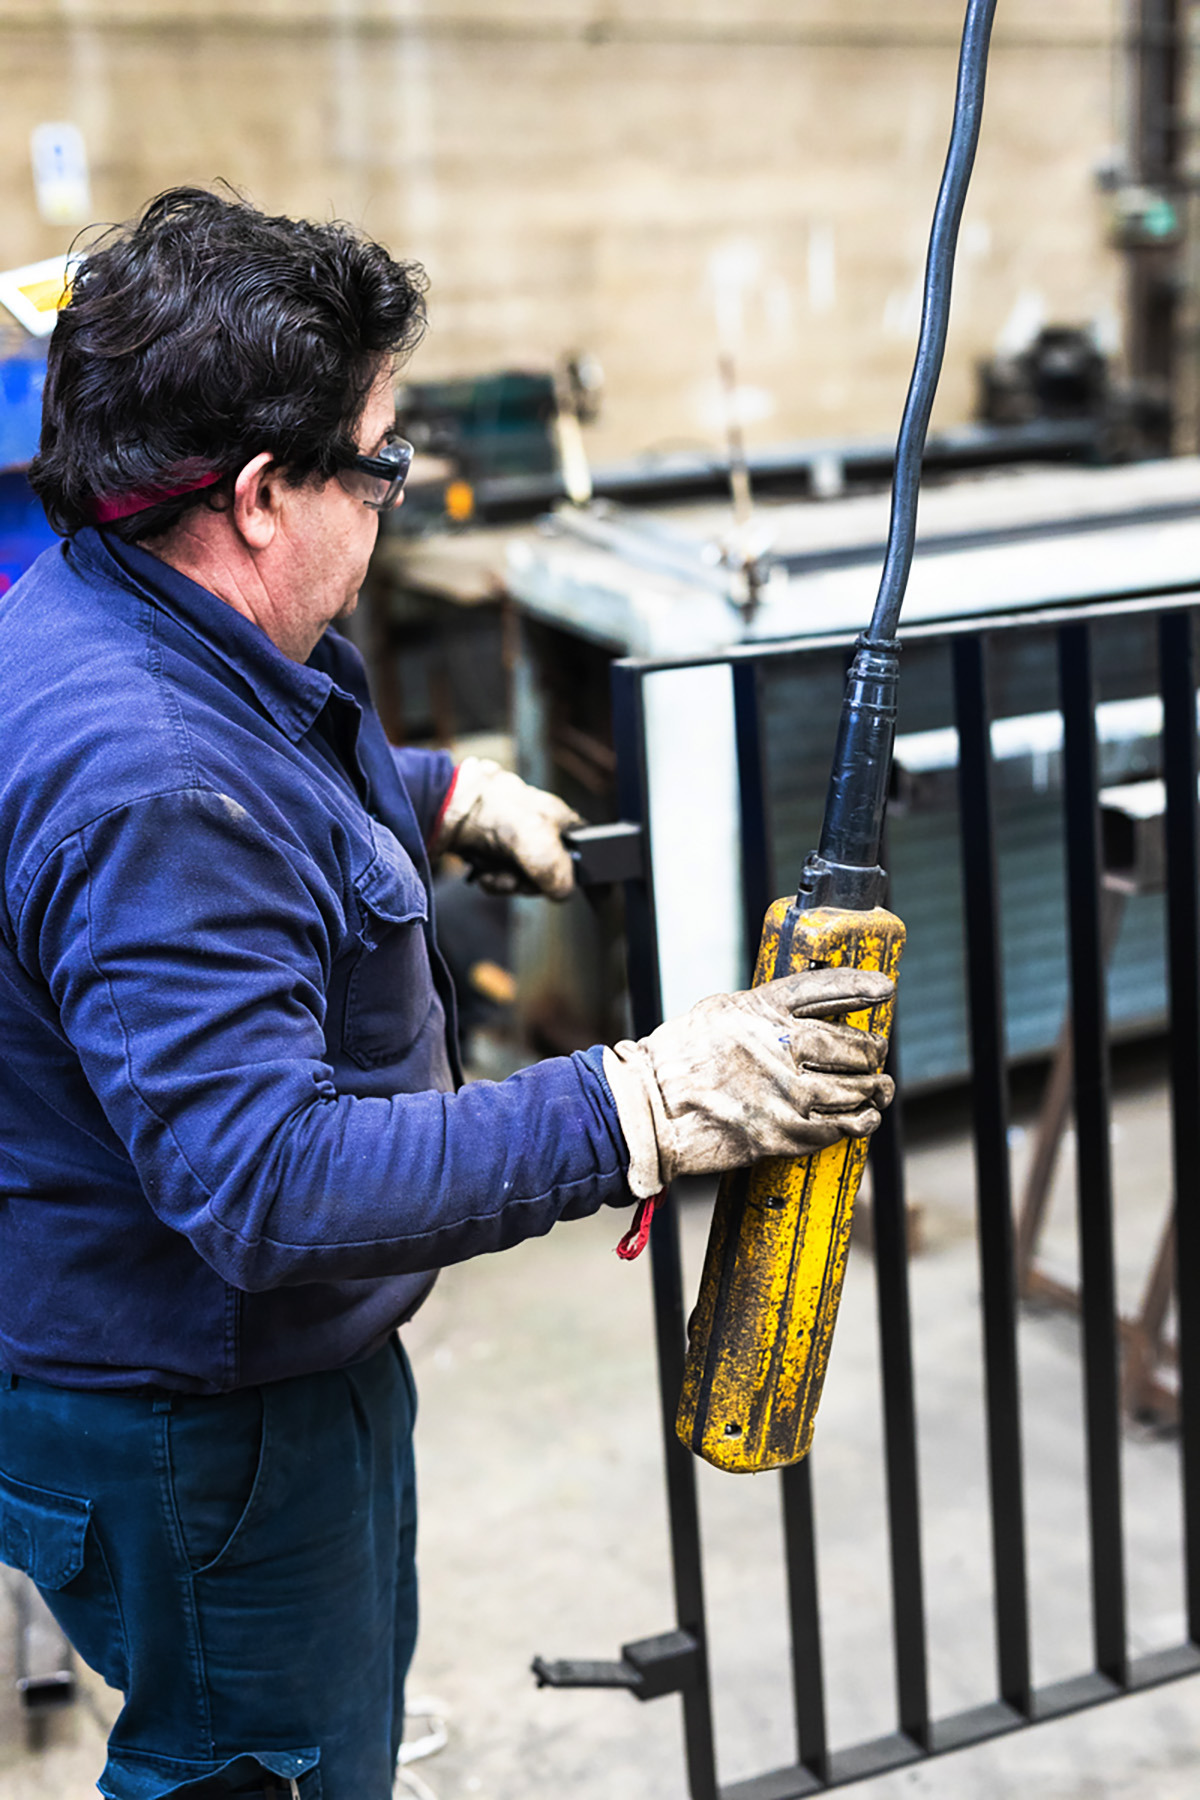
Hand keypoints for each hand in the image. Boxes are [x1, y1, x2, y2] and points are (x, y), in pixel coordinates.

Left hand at [433, 758, 582, 899]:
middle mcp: (539, 829)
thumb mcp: (536, 841)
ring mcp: (514, 841)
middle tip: (517, 878)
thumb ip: (557, 870)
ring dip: (508, 883)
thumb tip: (563, 892)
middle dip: (531, 883)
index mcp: (558, 818)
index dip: (575, 872)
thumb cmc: (489, 809)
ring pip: (525, 879)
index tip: (561, 886)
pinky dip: (492, 881)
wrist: (439, 805)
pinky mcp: (491, 851)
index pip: (583, 851)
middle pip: (551, 873)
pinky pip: (501, 878)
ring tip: (494, 874)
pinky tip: (484, 873)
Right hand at [602, 967, 894, 1197]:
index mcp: (761, 1010)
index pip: (825, 989)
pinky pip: (835, 1129)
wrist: (647, 1111)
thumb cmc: (677, 1060)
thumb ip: (760, 1010)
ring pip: (853, 1090)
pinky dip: (856, 1123)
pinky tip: (862, 1119)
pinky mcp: (782, 1134)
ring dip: (873, 1090)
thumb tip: (797, 1013)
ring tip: (879, 1088)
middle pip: (852, 1046)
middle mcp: (779, 1047)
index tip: (884, 989)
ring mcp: (784, 1094)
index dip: (860, 987)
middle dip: (873, 1051)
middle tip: (878, 1054)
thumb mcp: (718, 1013)